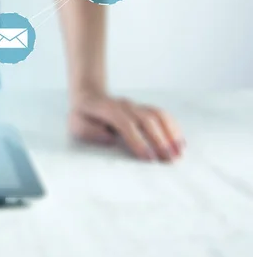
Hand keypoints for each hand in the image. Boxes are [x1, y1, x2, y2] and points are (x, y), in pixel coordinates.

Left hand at [69, 93, 184, 161]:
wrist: (88, 97)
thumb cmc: (82, 116)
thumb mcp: (76, 124)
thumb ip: (89, 131)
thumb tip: (109, 138)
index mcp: (107, 110)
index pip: (125, 123)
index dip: (137, 140)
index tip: (148, 158)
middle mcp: (125, 106)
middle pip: (146, 119)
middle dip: (159, 140)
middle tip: (170, 160)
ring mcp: (136, 106)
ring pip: (158, 115)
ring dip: (170, 134)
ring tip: (179, 153)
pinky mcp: (143, 109)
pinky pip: (162, 115)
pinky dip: (173, 128)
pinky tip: (180, 142)